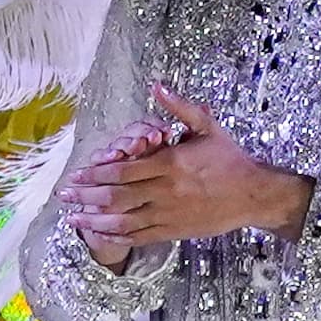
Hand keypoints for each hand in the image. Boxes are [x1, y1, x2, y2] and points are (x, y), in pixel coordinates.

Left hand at [67, 86, 313, 263]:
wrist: (256, 194)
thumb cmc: (230, 159)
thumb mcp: (207, 127)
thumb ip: (179, 108)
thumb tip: (156, 84)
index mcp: (169, 164)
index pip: (122, 169)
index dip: (94, 173)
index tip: (76, 173)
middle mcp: (166, 190)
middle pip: (116, 196)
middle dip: (86, 196)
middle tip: (64, 195)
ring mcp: (169, 213)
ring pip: (124, 219)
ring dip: (95, 220)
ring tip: (73, 218)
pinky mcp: (175, 230)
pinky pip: (140, 236)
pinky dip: (117, 235)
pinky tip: (100, 233)